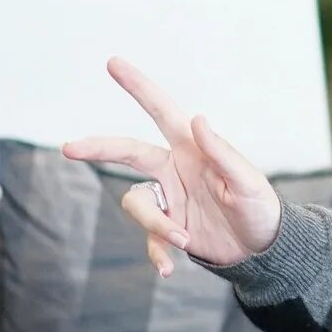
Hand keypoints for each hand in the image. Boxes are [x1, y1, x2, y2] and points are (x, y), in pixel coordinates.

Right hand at [65, 57, 281, 275]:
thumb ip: (222, 153)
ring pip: (136, 204)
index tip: (113, 63)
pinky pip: (148, 239)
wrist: (262, 249)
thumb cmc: (260, 208)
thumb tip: (197, 118)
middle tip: (69, 148)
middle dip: (98, 148)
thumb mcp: (247, 182)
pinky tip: (169, 269)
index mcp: (192, 149)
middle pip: (127, 151)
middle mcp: (174, 169)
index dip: (138, 87)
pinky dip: (156, 253)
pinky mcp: (168, 228)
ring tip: (183, 239)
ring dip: (155, 224)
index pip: (161, 111)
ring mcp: (168, 199)